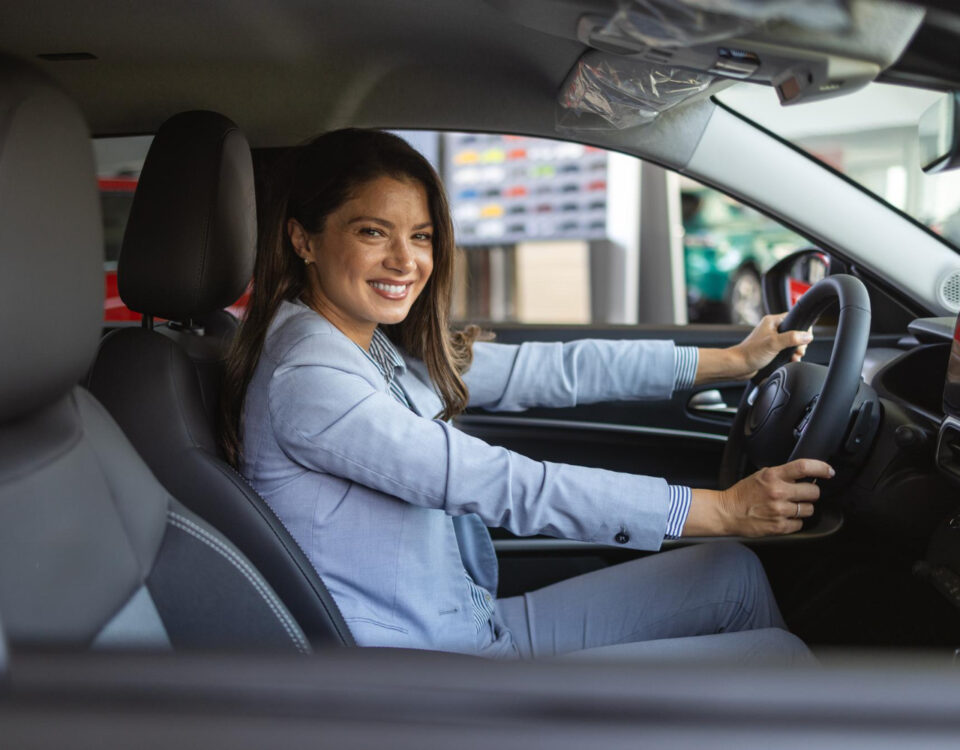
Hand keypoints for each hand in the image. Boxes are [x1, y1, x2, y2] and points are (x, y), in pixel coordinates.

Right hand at [685, 459, 833, 536]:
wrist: (726, 512)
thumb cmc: (743, 494)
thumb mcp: (760, 475)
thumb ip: (781, 474)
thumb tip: (805, 475)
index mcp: (772, 476)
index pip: (804, 467)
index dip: (821, 468)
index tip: (829, 471)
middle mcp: (778, 492)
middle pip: (813, 492)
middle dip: (810, 493)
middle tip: (801, 494)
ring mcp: (779, 511)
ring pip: (809, 509)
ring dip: (803, 508)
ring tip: (789, 507)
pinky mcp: (779, 527)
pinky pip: (800, 524)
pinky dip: (794, 521)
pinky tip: (783, 517)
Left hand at [727, 313, 812, 379]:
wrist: (738, 366)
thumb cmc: (750, 353)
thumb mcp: (774, 343)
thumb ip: (791, 338)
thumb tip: (807, 336)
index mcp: (772, 321)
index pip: (794, 318)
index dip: (802, 328)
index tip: (805, 339)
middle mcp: (772, 329)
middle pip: (795, 332)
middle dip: (800, 343)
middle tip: (798, 351)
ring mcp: (771, 340)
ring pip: (791, 343)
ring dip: (796, 351)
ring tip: (794, 357)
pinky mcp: (770, 350)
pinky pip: (785, 351)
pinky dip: (790, 356)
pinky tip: (790, 361)